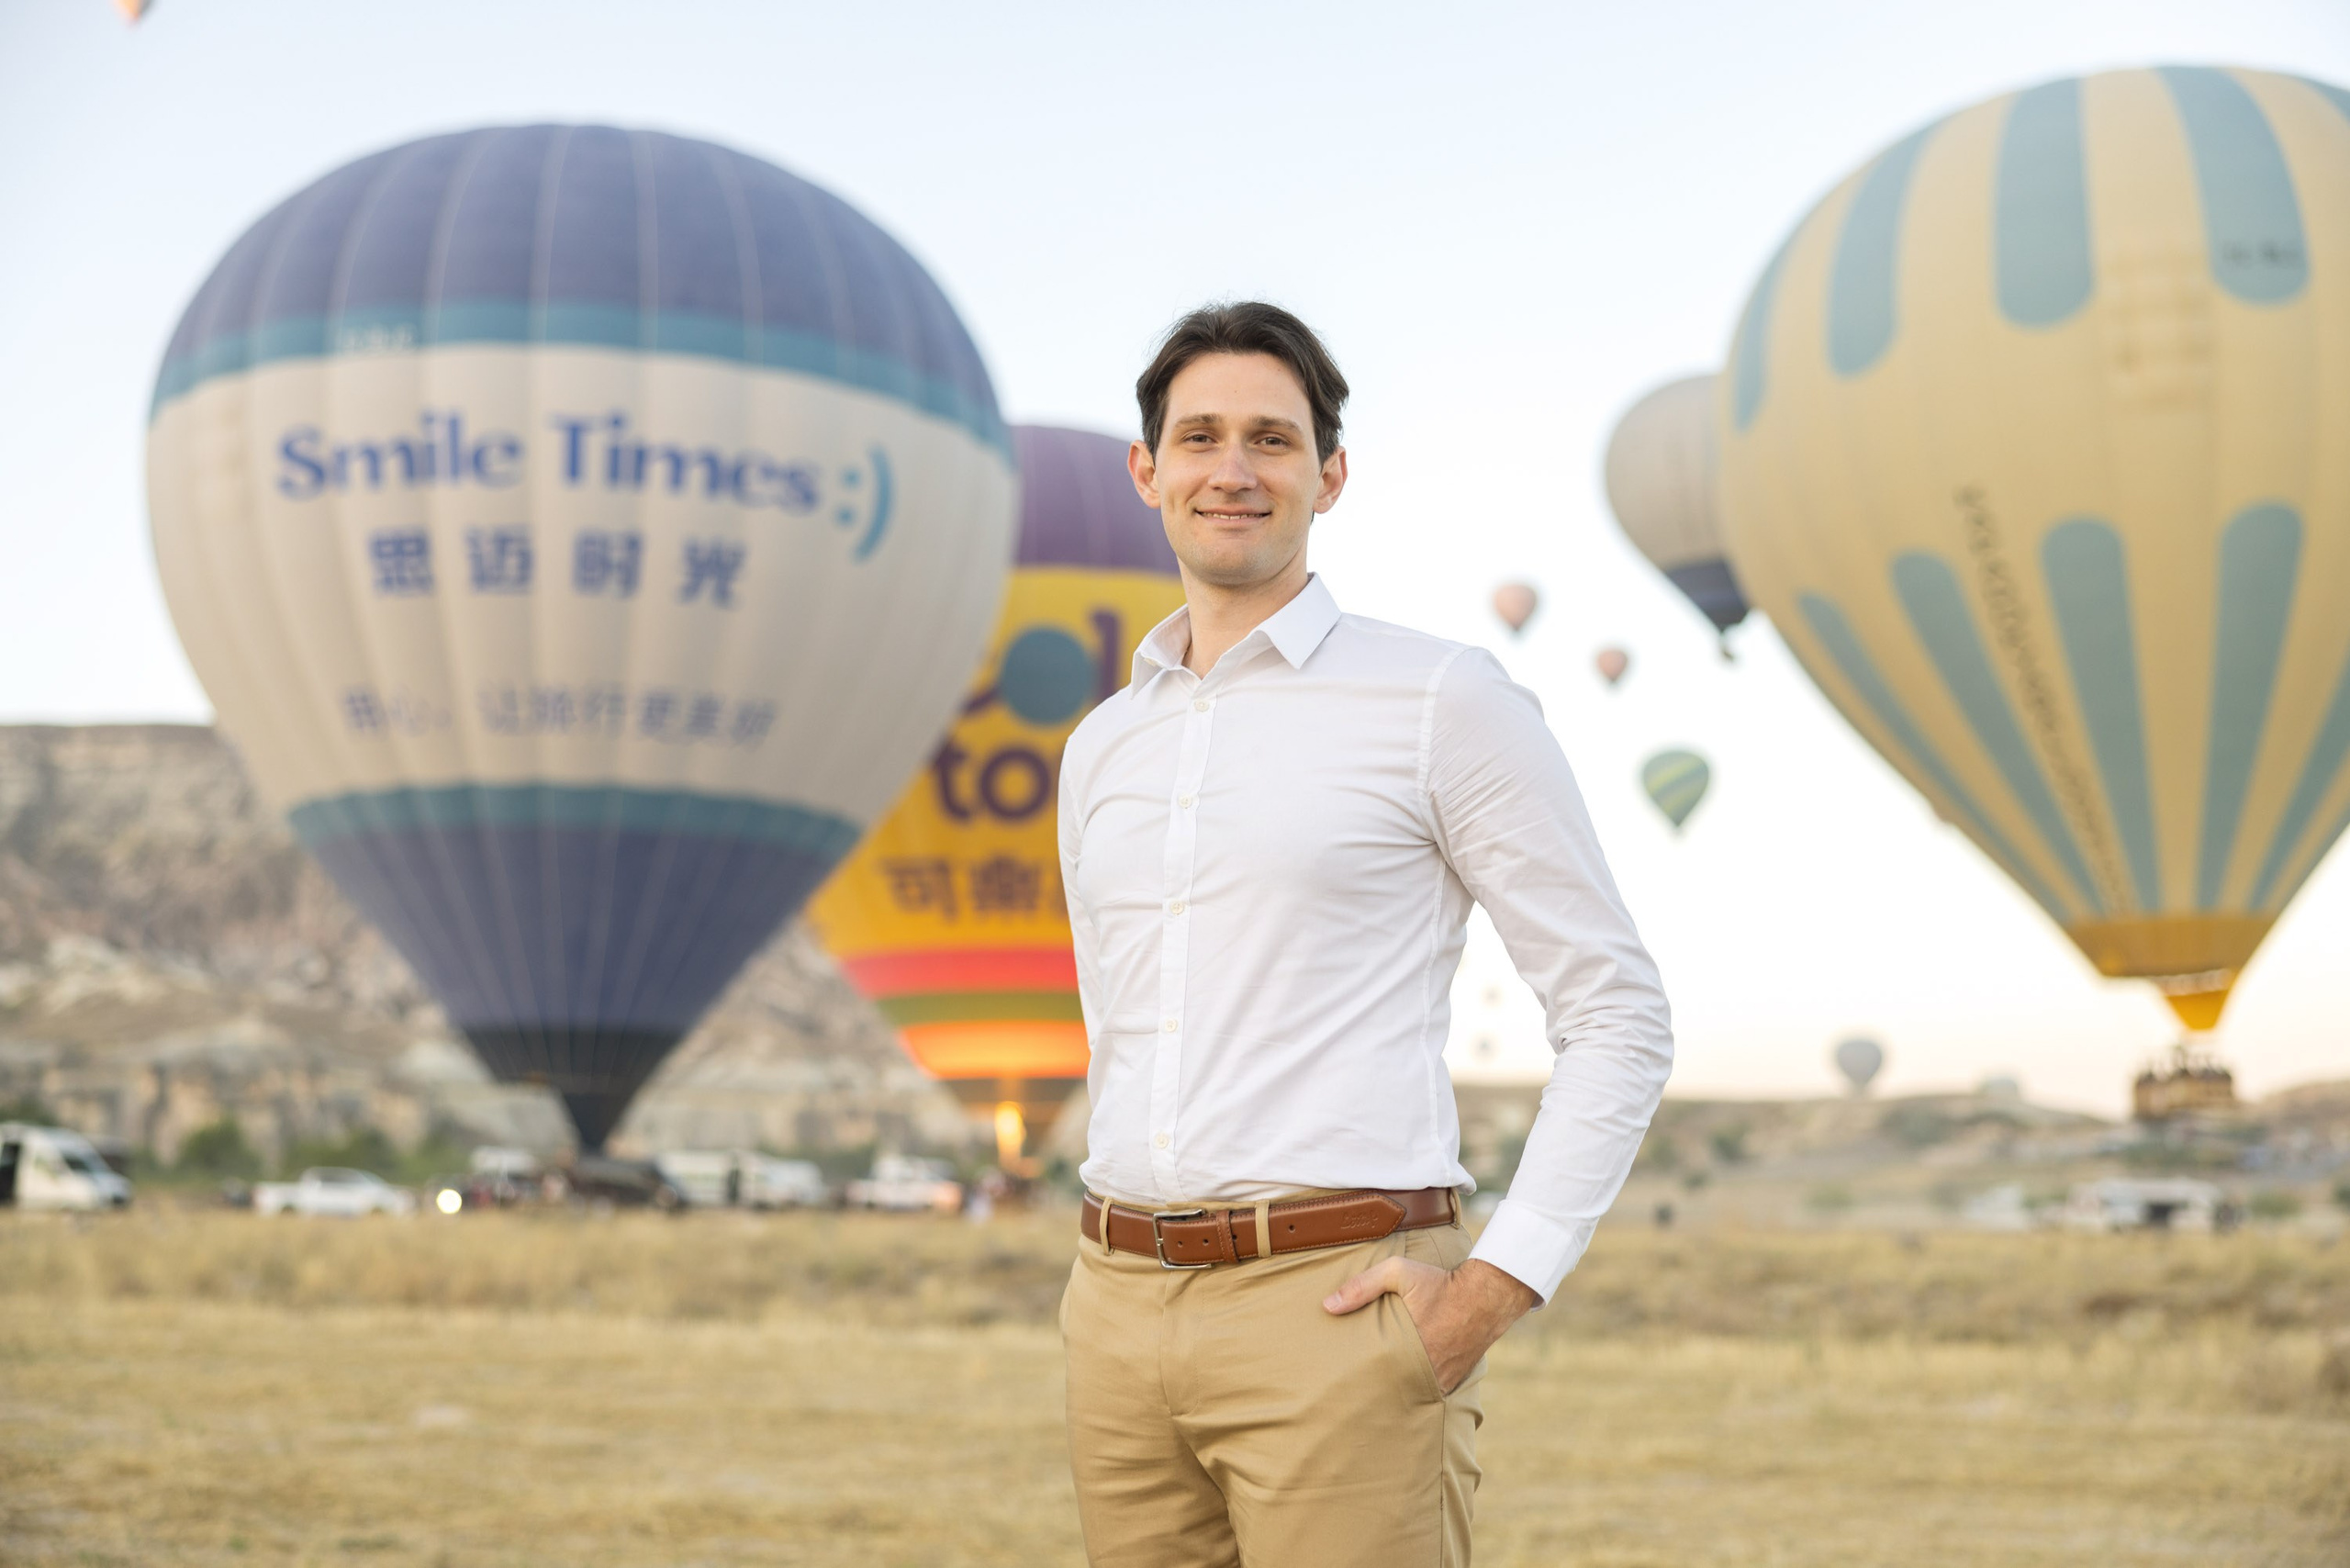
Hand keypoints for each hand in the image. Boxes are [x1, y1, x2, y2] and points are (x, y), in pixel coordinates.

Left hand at [1322, 1256, 1538, 1394]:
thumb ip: (1362, 1287)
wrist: (1488, 1294)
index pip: (1376, 1377)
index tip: (1343, 1383)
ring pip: (1413, 1392)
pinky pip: (1432, 1389)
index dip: (1359, 1382)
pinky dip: (1419, 1387)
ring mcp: (1444, 1379)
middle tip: (1354, 1393)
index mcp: (1409, 1350)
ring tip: (1377, 1392)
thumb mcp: (1398, 1273)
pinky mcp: (1456, 1379)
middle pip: (1392, 1390)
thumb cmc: (1440, 1282)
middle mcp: (1428, 1371)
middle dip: (1375, 1390)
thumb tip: (1327, 1306)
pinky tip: (1406, 1383)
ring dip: (1398, 1389)